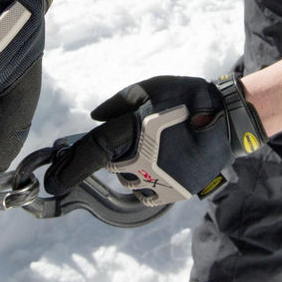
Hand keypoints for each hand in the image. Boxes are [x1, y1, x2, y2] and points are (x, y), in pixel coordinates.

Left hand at [44, 74, 267, 204]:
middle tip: (136, 142)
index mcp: (135, 129)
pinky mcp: (174, 192)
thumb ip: (118, 103)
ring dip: (134, 168)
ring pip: (129, 180)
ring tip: (160, 148)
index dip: (69, 168)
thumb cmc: (187, 98)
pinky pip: (148, 193)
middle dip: (115, 156)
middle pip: (111, 166)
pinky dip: (149, 182)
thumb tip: (93, 119)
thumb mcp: (151, 88)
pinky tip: (165, 164)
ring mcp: (160, 178)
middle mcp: (144, 158)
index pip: (93, 152)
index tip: (53, 182)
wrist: (228, 121)